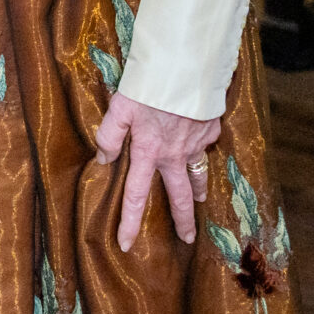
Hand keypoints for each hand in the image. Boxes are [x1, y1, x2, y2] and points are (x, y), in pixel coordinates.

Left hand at [95, 91, 221, 250]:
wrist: (186, 68)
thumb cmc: (147, 86)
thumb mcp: (118, 108)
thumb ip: (108, 135)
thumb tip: (103, 160)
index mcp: (147, 152)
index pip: (135, 194)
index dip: (130, 222)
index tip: (127, 245)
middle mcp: (174, 155)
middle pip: (178, 196)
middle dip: (182, 220)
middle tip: (186, 239)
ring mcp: (195, 144)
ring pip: (197, 175)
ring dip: (197, 190)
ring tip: (198, 201)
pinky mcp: (210, 130)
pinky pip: (205, 145)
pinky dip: (202, 148)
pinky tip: (200, 144)